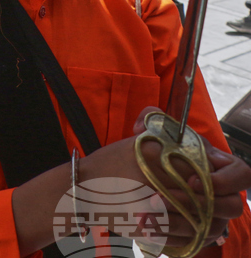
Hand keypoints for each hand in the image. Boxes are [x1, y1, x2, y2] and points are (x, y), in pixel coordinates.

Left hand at [128, 107, 250, 249]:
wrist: (122, 182)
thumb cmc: (143, 156)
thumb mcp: (148, 135)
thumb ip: (150, 119)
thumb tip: (143, 124)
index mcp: (214, 166)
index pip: (242, 173)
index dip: (225, 180)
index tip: (193, 181)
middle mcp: (219, 194)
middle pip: (232, 206)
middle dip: (197, 204)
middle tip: (160, 198)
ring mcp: (209, 216)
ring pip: (212, 228)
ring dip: (179, 222)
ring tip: (145, 212)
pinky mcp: (193, 234)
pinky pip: (193, 241)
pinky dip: (169, 235)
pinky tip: (145, 226)